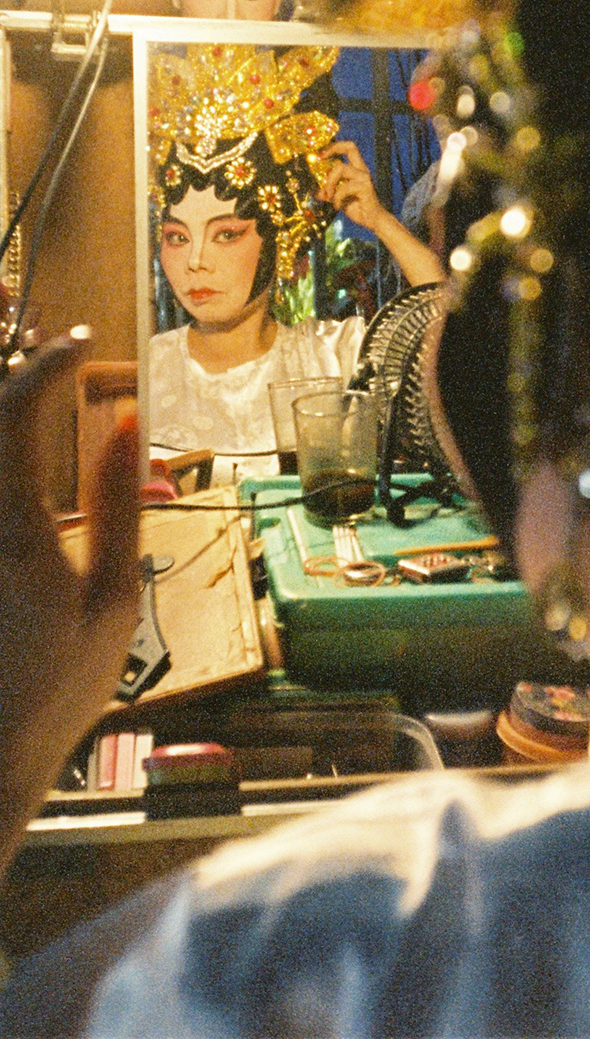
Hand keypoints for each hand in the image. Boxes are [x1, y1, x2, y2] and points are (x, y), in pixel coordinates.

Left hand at [0, 330, 139, 874]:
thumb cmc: (60, 689)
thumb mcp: (112, 600)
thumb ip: (119, 506)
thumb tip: (127, 425)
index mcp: (14, 528)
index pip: (16, 412)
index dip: (46, 366)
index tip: (81, 348)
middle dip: (11, 371)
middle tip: (46, 351)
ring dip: (6, 418)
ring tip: (32, 400)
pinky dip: (6, 459)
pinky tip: (20, 460)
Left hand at [319, 140, 385, 233]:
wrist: (374, 221)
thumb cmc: (359, 209)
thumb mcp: (339, 199)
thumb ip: (329, 193)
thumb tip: (318, 193)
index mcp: (357, 169)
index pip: (349, 148)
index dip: (335, 147)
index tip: (321, 155)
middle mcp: (362, 170)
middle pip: (350, 148)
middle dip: (332, 150)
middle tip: (320, 160)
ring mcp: (364, 178)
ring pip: (341, 168)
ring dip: (329, 182)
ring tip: (328, 196)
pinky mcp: (365, 188)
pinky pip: (344, 188)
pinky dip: (336, 198)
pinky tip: (337, 206)